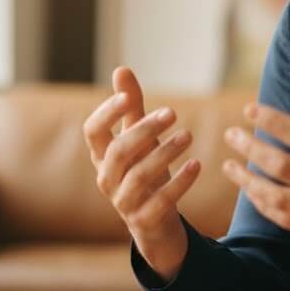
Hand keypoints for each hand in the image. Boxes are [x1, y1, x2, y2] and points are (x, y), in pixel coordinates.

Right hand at [82, 66, 200, 278]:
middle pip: (118, 152)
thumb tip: (120, 69)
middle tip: (172, 112)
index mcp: (102, 156)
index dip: (107, 113)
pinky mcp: (144, 220)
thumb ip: (131, 106)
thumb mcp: (138, 138)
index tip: (129, 97)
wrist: (154, 221)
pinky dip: (180, 183)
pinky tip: (197, 164)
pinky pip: (160, 201)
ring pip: (139, 176)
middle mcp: (107, 179)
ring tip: (189, 135)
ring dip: (165, 153)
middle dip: (144, 130)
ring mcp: (124, 202)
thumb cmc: (143, 169)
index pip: (92, 131)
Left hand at [221, 71, 289, 259]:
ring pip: (278, 198)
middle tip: (231, 134)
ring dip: (249, 181)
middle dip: (251, 148)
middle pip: (283, 166)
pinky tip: (252, 191)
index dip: (273, 121)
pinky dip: (265, 205)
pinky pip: (287, 220)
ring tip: (229, 166)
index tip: (250, 110)